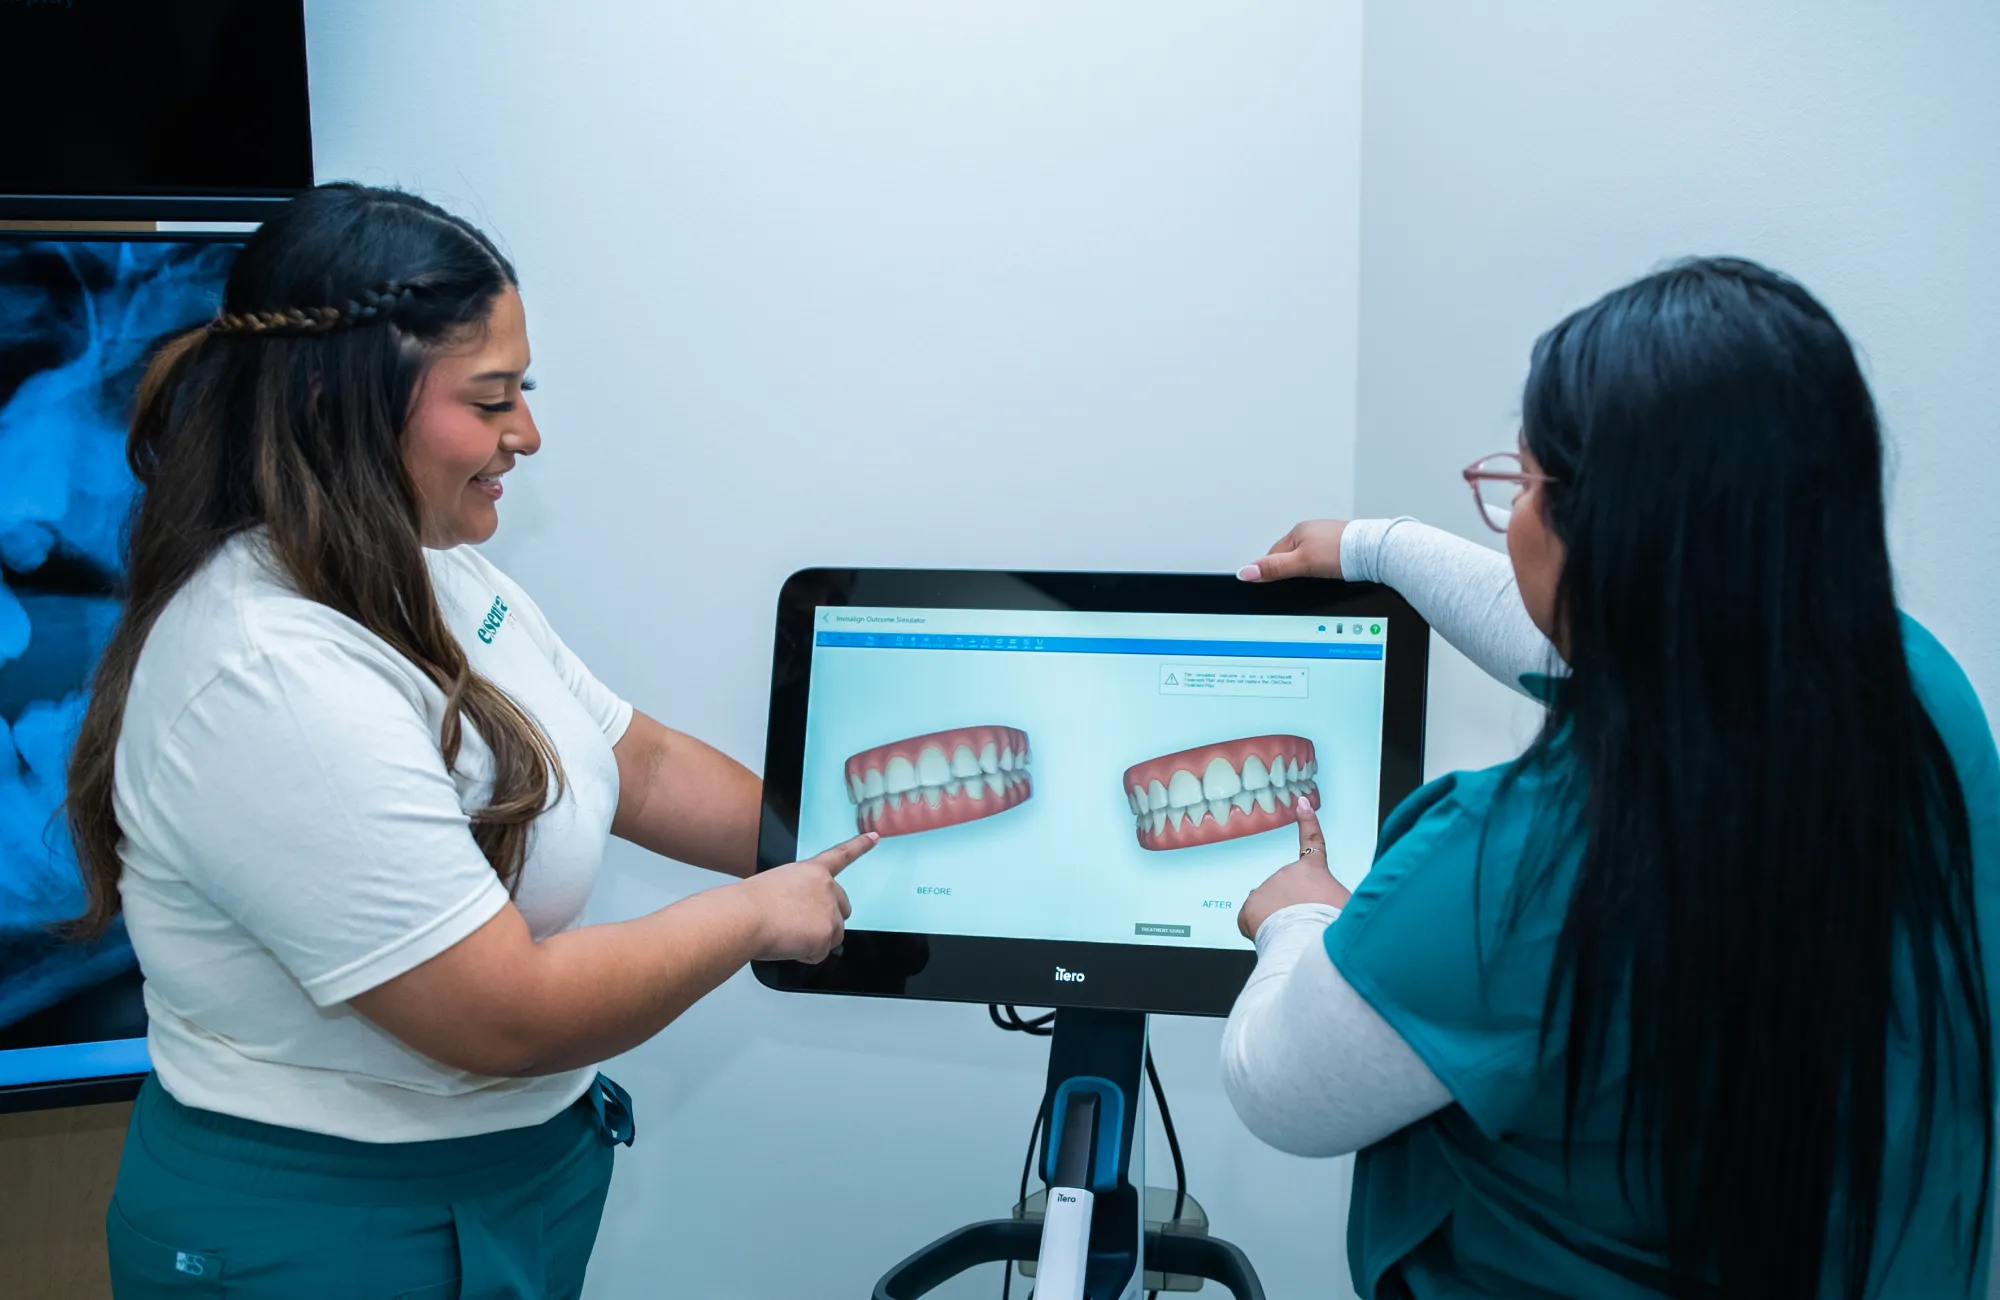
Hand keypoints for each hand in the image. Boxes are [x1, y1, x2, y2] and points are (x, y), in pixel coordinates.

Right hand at [739, 832, 876, 962]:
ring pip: (833, 936)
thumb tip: (801, 916)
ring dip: (815, 941)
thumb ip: (800, 895)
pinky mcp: (827, 934)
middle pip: (843, 910)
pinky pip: (820, 954)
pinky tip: (788, 944)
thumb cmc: (750, 904)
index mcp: (812, 871)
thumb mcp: (778, 886)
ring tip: (788, 934)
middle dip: (827, 922)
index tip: (875, 838)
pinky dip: (806, 956)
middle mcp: (826, 887)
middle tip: (799, 926)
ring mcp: (830, 910)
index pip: (841, 855)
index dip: (860, 846)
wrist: (744, 917)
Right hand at [1238, 519, 1347, 581]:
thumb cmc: (1342, 552)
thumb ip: (1274, 568)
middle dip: (1291, 569)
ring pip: (1310, 556)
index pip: (1273, 553)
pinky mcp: (1343, 546)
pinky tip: (1331, 573)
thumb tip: (1246, 571)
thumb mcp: (1301, 563)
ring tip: (1316, 579)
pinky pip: (1326, 558)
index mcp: (1299, 531)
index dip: (1271, 570)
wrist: (1375, 551)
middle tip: (1296, 583)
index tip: (1269, 583)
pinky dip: (1326, 567)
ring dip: (1310, 568)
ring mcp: (1329, 537)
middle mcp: (1314, 531)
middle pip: (1291, 555)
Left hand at [1238, 797, 1349, 939]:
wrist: (1309, 941)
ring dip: (1278, 921)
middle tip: (1305, 926)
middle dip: (1293, 908)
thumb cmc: (1331, 927)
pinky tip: (1273, 935)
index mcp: (1314, 871)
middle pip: (1288, 892)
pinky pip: (1252, 920)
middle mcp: (1288, 872)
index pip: (1313, 841)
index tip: (1302, 803)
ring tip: (1293, 933)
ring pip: (1270, 908)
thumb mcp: (1346, 906)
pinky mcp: (1250, 905)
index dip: (1308, 822)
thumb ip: (1334, 898)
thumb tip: (1327, 906)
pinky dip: (1259, 930)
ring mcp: (1266, 887)